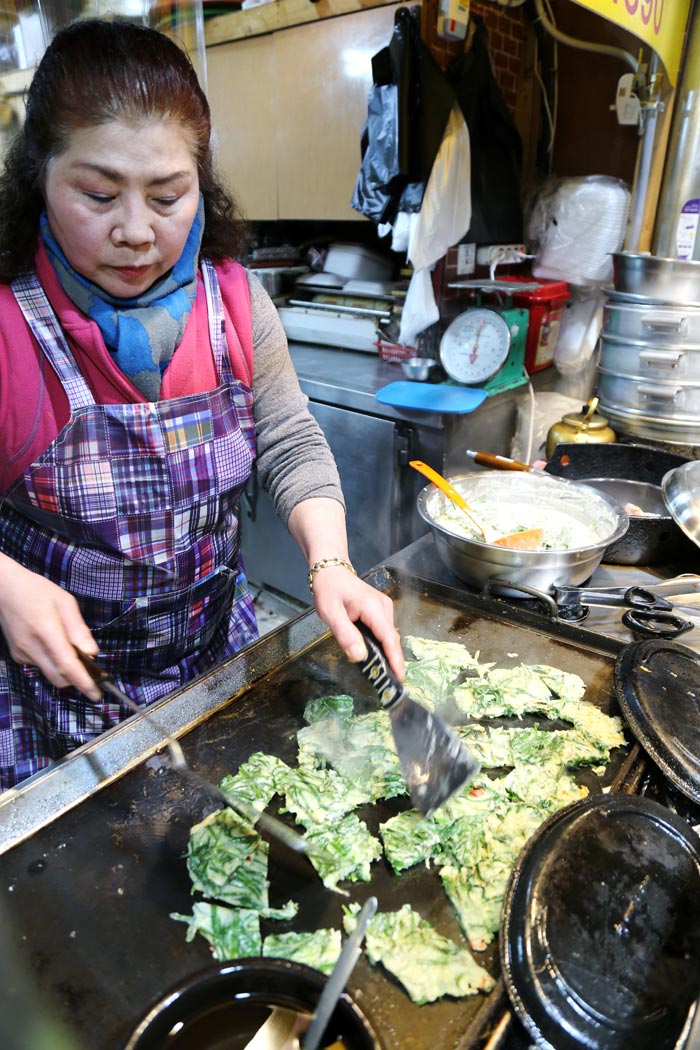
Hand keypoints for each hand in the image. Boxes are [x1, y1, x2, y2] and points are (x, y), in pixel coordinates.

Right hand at [0, 555, 101, 699]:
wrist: (5, 590)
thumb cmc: (37, 591)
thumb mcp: (65, 602)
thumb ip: (78, 629)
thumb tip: (92, 653)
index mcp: (46, 630)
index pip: (67, 665)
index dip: (83, 682)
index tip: (96, 694)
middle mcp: (32, 647)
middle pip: (59, 678)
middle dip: (77, 679)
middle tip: (91, 670)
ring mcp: (22, 654)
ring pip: (50, 673)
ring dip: (64, 669)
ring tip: (69, 647)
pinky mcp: (17, 656)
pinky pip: (40, 666)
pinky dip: (52, 661)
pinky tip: (51, 643)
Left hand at [310, 565, 404, 680]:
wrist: (331, 571)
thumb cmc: (328, 590)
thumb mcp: (330, 613)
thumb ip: (345, 634)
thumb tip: (360, 657)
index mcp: (373, 608)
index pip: (388, 637)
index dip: (395, 658)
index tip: (399, 678)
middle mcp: (383, 608)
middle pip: (391, 639)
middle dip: (393, 661)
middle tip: (391, 684)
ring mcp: (384, 609)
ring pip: (388, 636)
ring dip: (388, 655)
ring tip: (386, 676)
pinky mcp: (380, 611)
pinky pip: (384, 632)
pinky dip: (383, 646)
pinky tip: (378, 658)